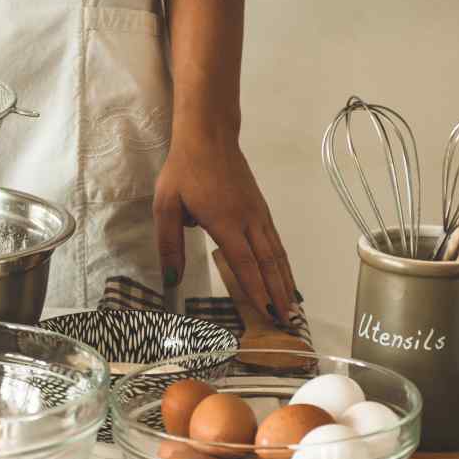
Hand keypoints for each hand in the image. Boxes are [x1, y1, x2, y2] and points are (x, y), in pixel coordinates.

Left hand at [153, 122, 298, 321]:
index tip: (266, 312)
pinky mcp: (261, 208)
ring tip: (293, 307)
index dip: (256, 289)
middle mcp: (248, 220)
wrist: (208, 136)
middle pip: (268, 263)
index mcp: (225, 221)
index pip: (244, 262)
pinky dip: (284, 262)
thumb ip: (169, 245)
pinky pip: (276, 241)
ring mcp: (258, 213)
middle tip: (287, 321)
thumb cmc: (183, 171)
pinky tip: (285, 275)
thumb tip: (171, 279)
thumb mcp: (165, 207)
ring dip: (285, 281)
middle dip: (278, 294)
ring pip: (277, 253)